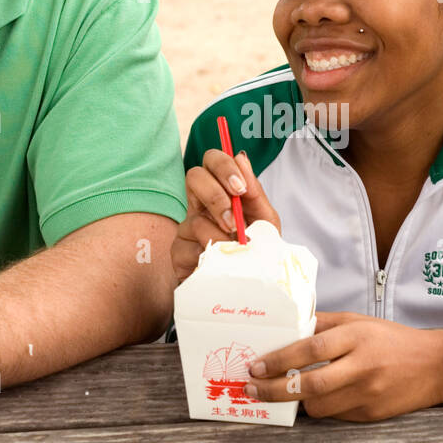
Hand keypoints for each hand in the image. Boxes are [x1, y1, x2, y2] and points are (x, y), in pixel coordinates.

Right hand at [171, 149, 281, 283]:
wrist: (250, 285)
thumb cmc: (256, 249)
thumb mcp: (265, 221)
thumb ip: (254, 192)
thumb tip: (241, 157)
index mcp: (222, 191)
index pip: (213, 161)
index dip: (223, 168)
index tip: (240, 189)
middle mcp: (200, 205)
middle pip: (193, 177)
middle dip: (216, 196)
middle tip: (233, 221)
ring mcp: (186, 228)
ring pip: (193, 220)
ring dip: (219, 237)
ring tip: (235, 251)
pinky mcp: (178, 252)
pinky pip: (186, 248)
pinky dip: (208, 257)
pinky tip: (220, 264)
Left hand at [243, 312, 442, 421]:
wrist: (436, 366)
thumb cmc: (392, 339)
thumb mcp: (360, 321)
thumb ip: (324, 324)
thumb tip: (288, 327)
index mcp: (357, 337)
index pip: (310, 349)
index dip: (279, 360)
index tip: (256, 367)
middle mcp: (362, 366)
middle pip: (309, 384)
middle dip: (274, 390)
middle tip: (252, 390)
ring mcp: (368, 394)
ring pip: (319, 407)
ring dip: (298, 401)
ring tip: (286, 391)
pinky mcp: (372, 415)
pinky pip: (336, 416)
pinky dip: (323, 408)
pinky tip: (320, 398)